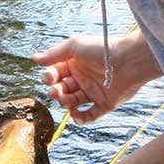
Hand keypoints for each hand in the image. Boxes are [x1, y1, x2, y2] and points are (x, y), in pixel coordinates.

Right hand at [34, 33, 158, 123]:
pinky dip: (80, 118)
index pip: (55, 74)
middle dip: (55, 92)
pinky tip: (75, 114)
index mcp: (75, 64)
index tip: (49, 77)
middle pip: (62, 90)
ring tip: (64, 99)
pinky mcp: (104, 104)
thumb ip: (54, 53)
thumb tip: (34, 59)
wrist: (129, 60)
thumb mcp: (75, 45)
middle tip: (56, 91)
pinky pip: (89, 116)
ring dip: (64, 103)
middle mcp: (83, 79)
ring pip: (72, 103)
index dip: (49, 78)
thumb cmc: (102, 49)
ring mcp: (93, 92)